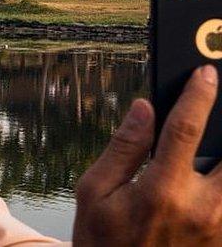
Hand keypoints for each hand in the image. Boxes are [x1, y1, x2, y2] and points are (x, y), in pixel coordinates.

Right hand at [72, 65, 221, 245]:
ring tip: (214, 148)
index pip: (186, 129)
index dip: (198, 96)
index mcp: (161, 191)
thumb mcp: (94, 194)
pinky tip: (213, 173)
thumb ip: (122, 149)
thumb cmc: (103, 244)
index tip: (206, 73)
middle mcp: (202, 209)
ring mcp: (221, 228)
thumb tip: (143, 109)